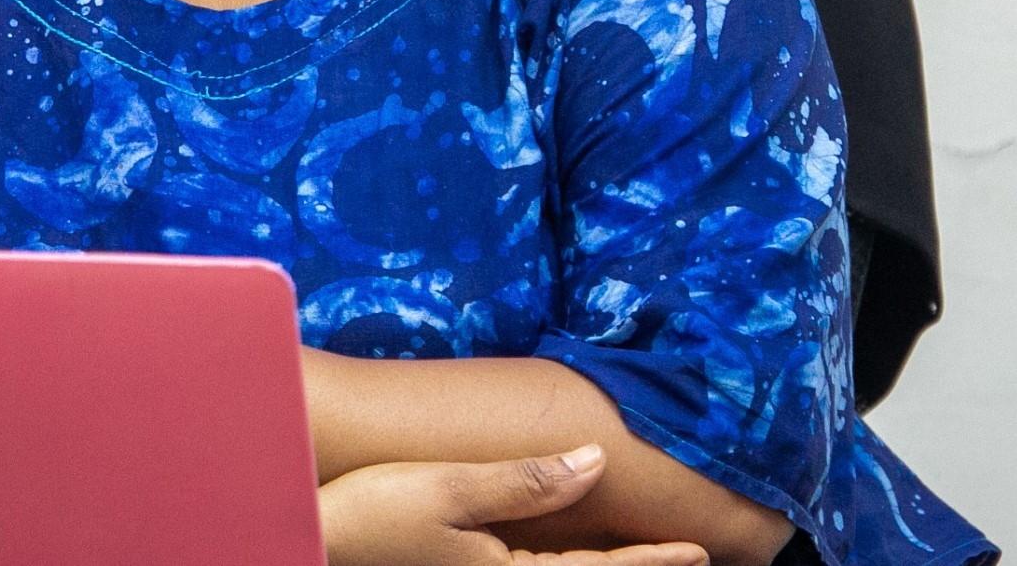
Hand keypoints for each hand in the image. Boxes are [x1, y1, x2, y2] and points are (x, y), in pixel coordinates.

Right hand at [317, 444, 708, 565]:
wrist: (315, 541)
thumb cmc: (374, 514)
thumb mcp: (449, 490)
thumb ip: (525, 481)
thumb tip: (594, 462)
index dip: (651, 560)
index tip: (701, 552)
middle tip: (689, 557)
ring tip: (637, 556)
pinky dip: (564, 565)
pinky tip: (567, 552)